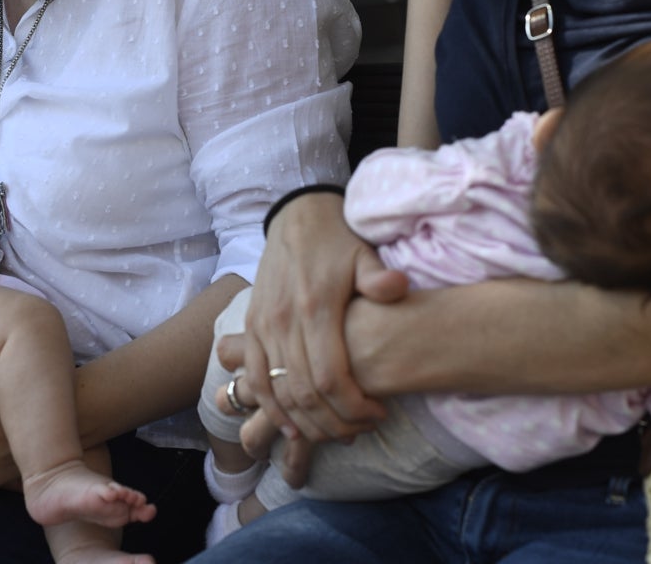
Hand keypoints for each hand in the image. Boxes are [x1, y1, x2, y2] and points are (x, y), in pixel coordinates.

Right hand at [236, 192, 406, 442]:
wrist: (297, 218)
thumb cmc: (338, 241)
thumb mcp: (364, 253)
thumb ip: (378, 277)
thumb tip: (397, 287)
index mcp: (315, 307)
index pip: (329, 377)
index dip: (352, 406)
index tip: (377, 415)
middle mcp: (283, 322)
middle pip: (303, 393)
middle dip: (333, 422)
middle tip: (361, 431)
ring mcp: (263, 326)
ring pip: (277, 391)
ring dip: (304, 422)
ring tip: (334, 433)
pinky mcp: (252, 326)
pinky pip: (255, 377)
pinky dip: (271, 407)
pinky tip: (292, 426)